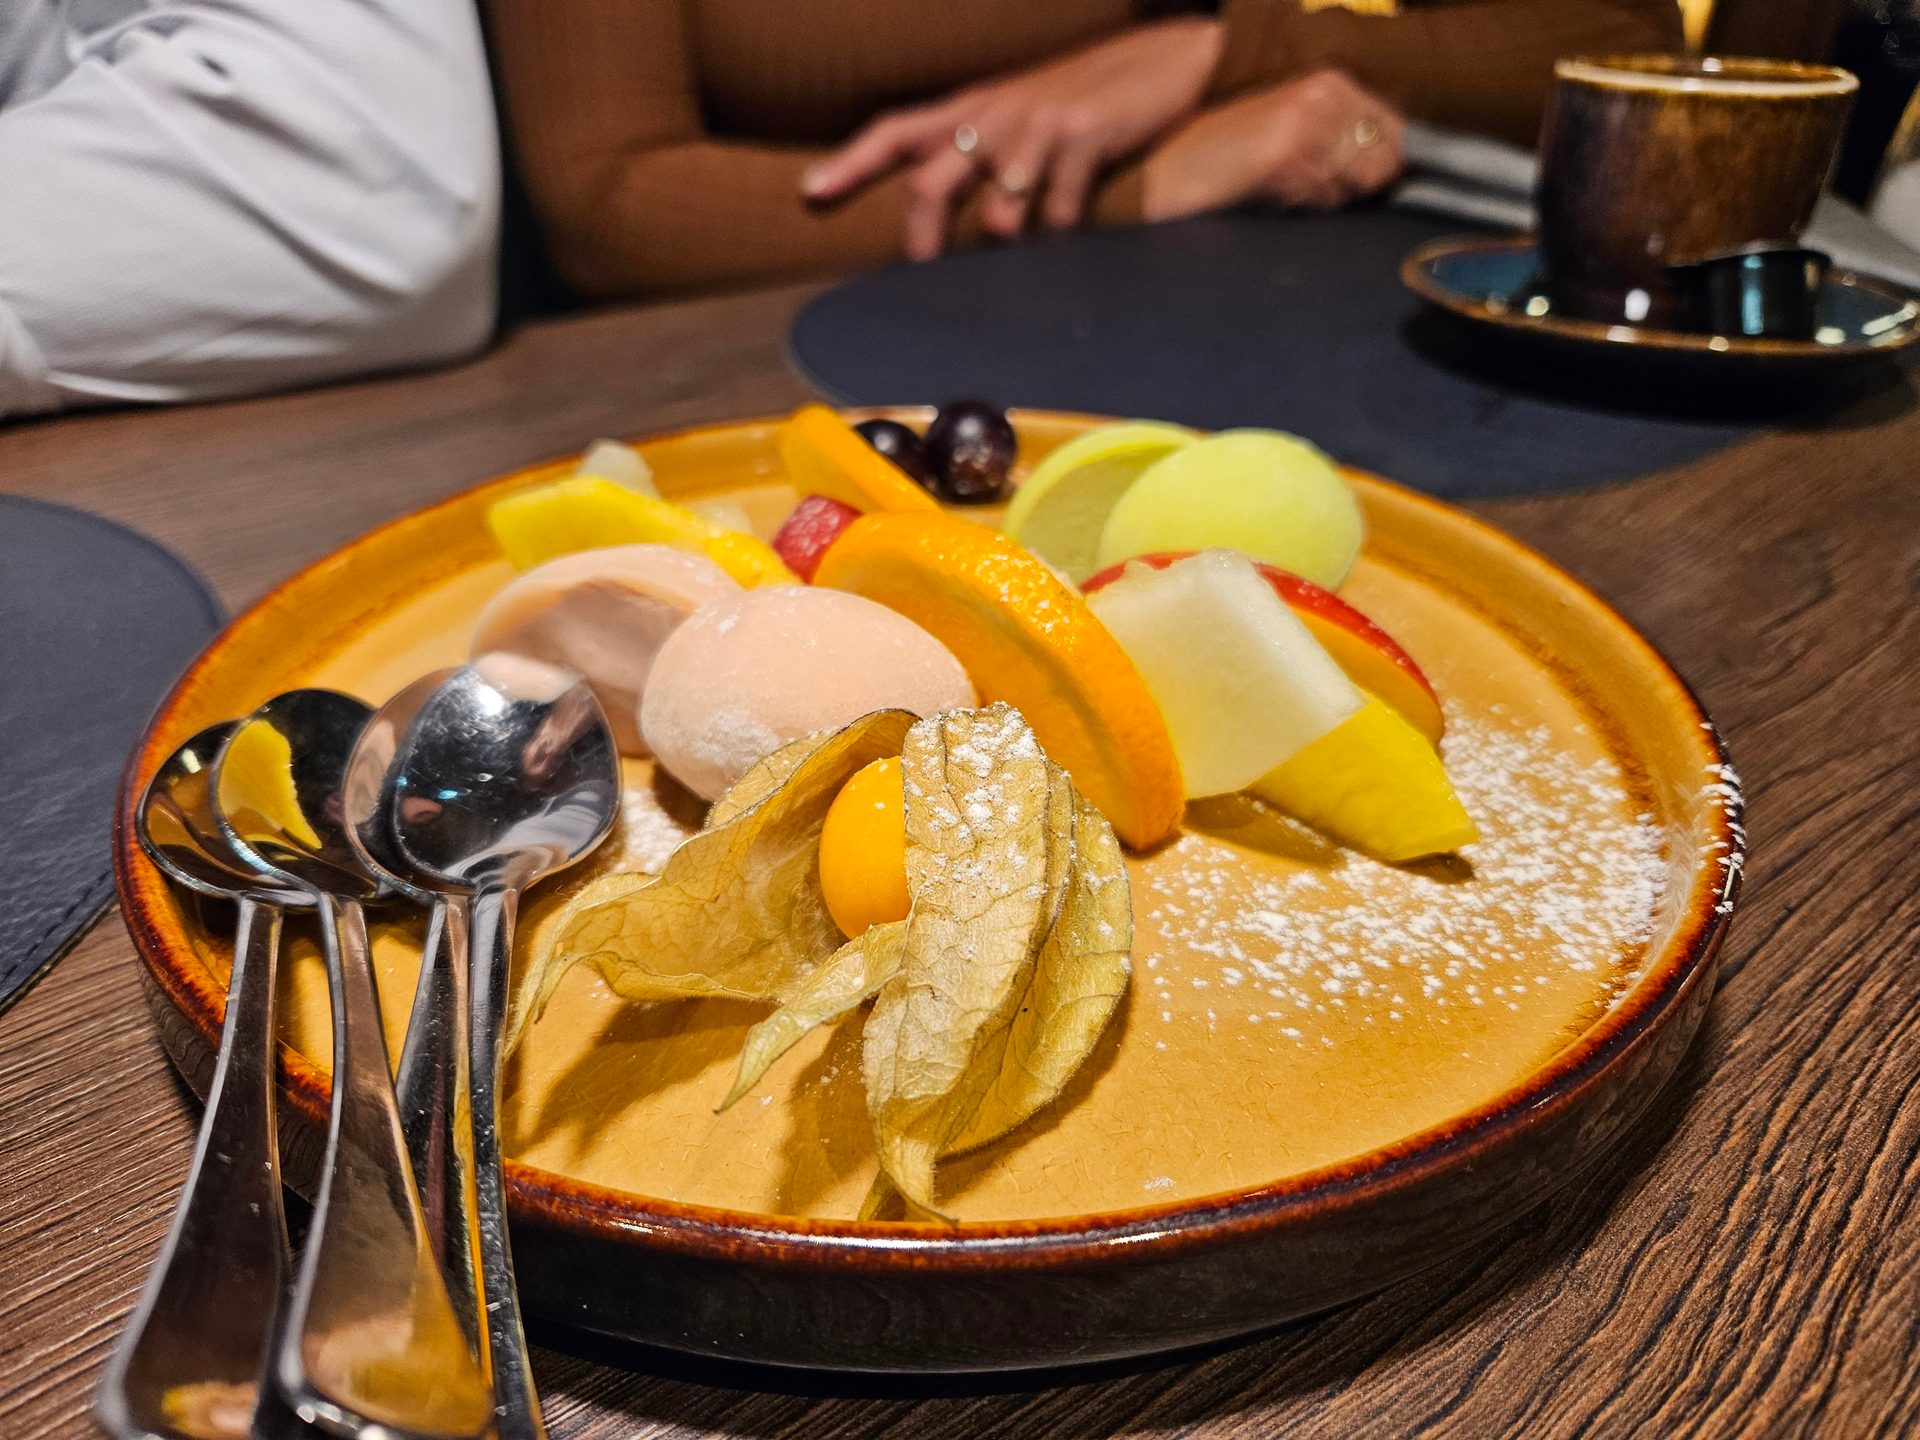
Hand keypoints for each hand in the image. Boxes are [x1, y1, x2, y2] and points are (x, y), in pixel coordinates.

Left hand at [803, 18, 1221, 259]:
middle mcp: (995, 113)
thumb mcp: (1018, 111)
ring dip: (1005, 237)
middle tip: (921, 270)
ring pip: (999, 203)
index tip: (810, 193)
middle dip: (924, 234)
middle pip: (933, 179)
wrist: (1162, 56)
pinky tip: (1072, 233)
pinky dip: (1062, 232)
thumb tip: (934, 204)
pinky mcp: (1086, 137)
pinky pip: (1060, 207)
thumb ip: (976, 148)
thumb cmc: (1080, 97)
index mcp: (971, 107)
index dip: (849, 161)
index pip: (894, 130)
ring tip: (1020, 248)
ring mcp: (1040, 125)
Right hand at [1141, 70, 1405, 221]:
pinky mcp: (1288, 155)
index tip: (1358, 183)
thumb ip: (1340, 135)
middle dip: (1357, 186)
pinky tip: (1274, 195)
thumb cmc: (1230, 157)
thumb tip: (1391, 165)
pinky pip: (1325, 200)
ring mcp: (1307, 122)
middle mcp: (1324, 94)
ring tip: (1286, 189)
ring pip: (1356, 185)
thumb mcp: (1292, 129)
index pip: (1395, 131)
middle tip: (1312, 189)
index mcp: (1329, 81)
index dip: (1383, 165)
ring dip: (1328, 199)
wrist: (1174, 170)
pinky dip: (1307, 208)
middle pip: (1383, 161)